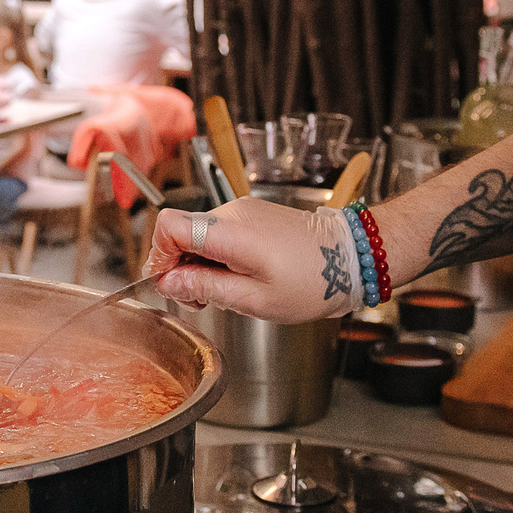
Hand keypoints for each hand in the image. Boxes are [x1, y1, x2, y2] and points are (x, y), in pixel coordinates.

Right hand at [144, 197, 361, 320]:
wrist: (352, 259)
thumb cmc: (313, 282)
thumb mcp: (255, 300)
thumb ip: (205, 288)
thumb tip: (167, 282)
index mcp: (231, 232)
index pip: (168, 226)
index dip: (160, 257)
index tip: (171, 286)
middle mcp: (233, 213)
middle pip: (180, 232)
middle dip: (180, 268)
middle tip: (201, 300)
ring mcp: (244, 211)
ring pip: (198, 234)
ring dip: (200, 265)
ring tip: (226, 292)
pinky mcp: (253, 215)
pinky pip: (218, 232)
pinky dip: (217, 256)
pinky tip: (238, 278)